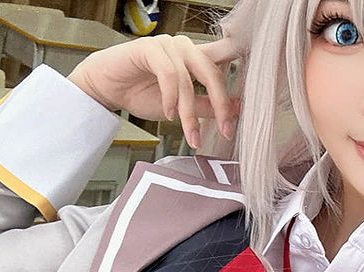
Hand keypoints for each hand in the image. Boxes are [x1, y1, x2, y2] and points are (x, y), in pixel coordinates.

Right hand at [67, 34, 240, 147]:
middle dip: (222, 105)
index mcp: (197, 58)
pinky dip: (171, 98)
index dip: (243, 69)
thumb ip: (206, 106)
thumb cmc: (141, 93)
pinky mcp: (150, 48)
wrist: (106, 89)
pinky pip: (169, 74)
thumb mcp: (181, 107)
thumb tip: (235, 109)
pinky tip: (169, 114)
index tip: (257, 88)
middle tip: (226, 129)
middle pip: (214, 73)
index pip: (226, 60)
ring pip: (190, 80)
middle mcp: (186, 48)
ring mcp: (168, 45)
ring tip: (190, 134)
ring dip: (190, 112)